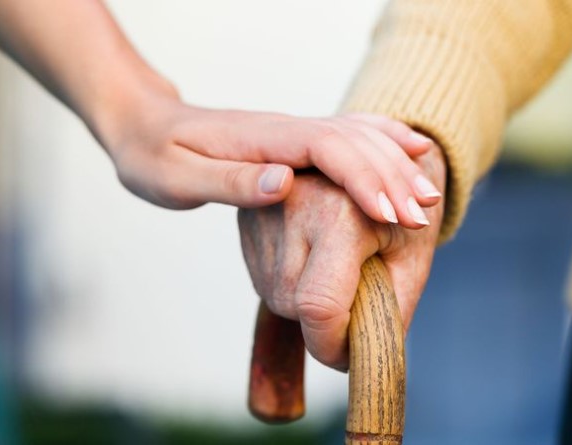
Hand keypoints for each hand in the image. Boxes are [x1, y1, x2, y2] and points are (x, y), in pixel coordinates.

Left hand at [95, 87, 440, 226]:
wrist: (142, 124)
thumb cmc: (152, 156)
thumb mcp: (177, 178)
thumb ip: (230, 183)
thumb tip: (285, 183)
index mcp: (261, 140)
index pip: (326, 149)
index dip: (362, 178)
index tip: (390, 213)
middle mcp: (285, 130)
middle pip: (353, 143)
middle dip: (391, 178)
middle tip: (424, 216)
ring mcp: (292, 132)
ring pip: (358, 137)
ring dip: (395, 164)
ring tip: (429, 196)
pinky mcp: (293, 141)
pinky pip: (348, 135)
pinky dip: (383, 140)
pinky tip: (411, 147)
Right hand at [238, 143, 445, 369]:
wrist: (377, 158)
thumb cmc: (403, 211)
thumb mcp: (412, 260)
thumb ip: (389, 313)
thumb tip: (358, 358)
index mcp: (340, 211)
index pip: (319, 305)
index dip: (332, 345)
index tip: (349, 357)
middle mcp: (290, 203)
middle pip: (294, 306)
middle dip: (326, 322)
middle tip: (357, 296)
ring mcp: (262, 208)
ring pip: (276, 296)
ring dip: (306, 303)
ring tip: (338, 267)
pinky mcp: (246, 216)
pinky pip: (265, 278)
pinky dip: (292, 284)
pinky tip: (314, 257)